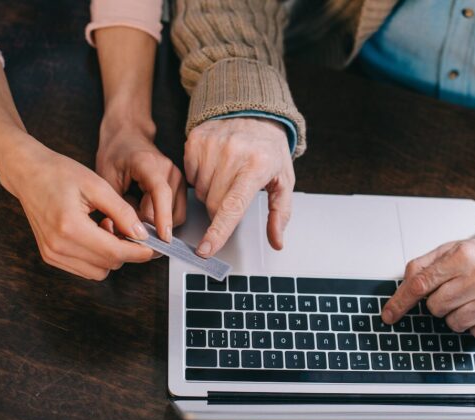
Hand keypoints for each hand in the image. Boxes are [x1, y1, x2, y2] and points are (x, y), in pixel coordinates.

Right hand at [4, 140, 154, 279]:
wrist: (28, 173)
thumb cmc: (59, 173)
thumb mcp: (97, 185)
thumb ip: (122, 212)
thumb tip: (141, 234)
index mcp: (69, 227)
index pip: (114, 252)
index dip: (138, 252)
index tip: (153, 247)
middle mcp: (58, 246)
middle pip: (108, 264)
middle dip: (125, 250)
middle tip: (124, 226)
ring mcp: (52, 254)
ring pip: (98, 272)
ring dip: (110, 255)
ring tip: (105, 227)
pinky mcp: (50, 256)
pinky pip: (84, 269)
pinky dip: (97, 257)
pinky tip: (95, 234)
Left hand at [96, 122, 186, 240]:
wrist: (128, 136)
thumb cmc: (115, 154)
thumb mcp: (106, 178)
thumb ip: (117, 206)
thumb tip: (129, 232)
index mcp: (149, 164)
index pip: (161, 192)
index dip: (162, 217)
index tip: (162, 237)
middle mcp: (169, 170)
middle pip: (170, 210)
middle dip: (151, 225)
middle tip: (129, 227)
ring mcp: (178, 178)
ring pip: (176, 215)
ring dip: (158, 223)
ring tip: (136, 217)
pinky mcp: (180, 186)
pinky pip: (177, 211)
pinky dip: (163, 218)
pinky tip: (146, 212)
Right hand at [184, 117, 294, 256]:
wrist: (255, 114)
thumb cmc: (270, 151)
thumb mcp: (283, 181)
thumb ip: (280, 213)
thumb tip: (277, 241)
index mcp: (257, 166)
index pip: (233, 207)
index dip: (218, 232)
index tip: (206, 250)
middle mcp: (233, 153)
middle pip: (214, 204)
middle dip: (221, 211)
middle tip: (234, 196)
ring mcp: (212, 145)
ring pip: (201, 192)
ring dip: (211, 194)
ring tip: (227, 177)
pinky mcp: (196, 140)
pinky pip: (190, 176)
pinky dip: (201, 178)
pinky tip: (215, 167)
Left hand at [381, 237, 474, 338]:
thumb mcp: (449, 250)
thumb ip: (423, 265)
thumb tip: (403, 286)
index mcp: (462, 257)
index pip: (421, 284)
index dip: (401, 302)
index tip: (389, 315)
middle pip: (436, 307)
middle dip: (438, 302)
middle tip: (452, 291)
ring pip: (453, 323)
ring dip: (455, 315)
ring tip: (468, 298)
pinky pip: (474, 333)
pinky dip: (473, 324)